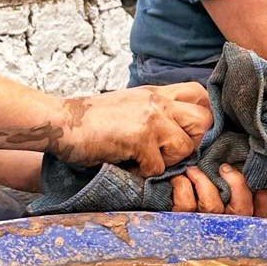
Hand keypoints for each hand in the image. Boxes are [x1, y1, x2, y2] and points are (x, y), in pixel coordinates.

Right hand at [50, 82, 212, 177]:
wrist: (63, 122)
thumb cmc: (92, 118)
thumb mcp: (130, 103)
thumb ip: (155, 110)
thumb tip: (178, 130)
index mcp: (157, 92)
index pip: (200, 93)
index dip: (201, 114)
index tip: (187, 131)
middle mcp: (158, 102)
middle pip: (204, 120)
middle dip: (193, 141)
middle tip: (171, 151)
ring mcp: (150, 120)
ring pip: (185, 147)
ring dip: (168, 161)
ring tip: (146, 160)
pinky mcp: (139, 140)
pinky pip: (158, 167)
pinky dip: (144, 173)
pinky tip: (128, 166)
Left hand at [170, 164, 266, 217]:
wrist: (166, 212)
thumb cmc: (198, 196)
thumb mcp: (224, 192)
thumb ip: (237, 183)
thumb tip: (244, 163)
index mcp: (241, 220)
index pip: (260, 210)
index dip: (262, 193)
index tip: (252, 173)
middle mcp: (226, 226)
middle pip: (241, 210)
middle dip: (236, 183)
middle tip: (224, 167)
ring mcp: (205, 226)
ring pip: (212, 206)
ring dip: (203, 181)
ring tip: (194, 169)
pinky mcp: (183, 222)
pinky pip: (186, 204)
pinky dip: (183, 186)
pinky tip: (180, 179)